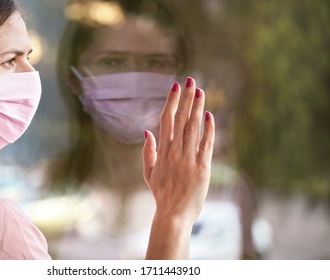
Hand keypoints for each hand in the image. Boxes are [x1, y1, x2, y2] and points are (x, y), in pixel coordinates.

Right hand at [143, 77, 214, 258]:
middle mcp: (174, 152)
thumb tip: (146, 131)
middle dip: (186, 98)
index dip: (171, 102)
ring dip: (197, 108)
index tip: (176, 87)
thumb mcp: (148, 173)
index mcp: (162, 151)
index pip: (166, 121)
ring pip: (193, 128)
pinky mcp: (202, 168)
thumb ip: (148, 151)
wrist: (173, 214)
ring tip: (201, 90)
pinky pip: (206, 144)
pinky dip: (209, 129)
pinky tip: (210, 115)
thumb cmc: (161, 194)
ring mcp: (188, 159)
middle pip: (181, 119)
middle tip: (191, 80)